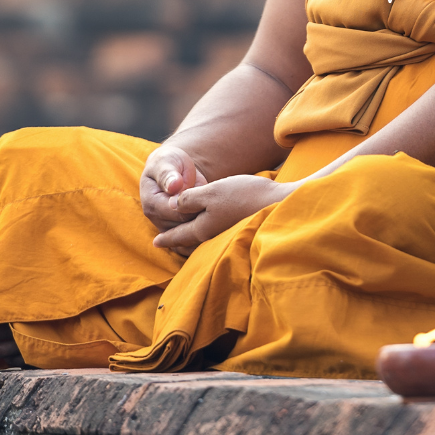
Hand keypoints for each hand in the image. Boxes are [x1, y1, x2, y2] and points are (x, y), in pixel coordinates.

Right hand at [141, 144, 207, 232]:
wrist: (172, 169)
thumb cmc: (170, 163)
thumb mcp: (168, 162)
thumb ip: (168, 174)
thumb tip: (173, 186)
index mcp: (151, 203)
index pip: (176, 213)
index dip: (194, 205)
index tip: (207, 194)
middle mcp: (156, 220)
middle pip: (184, 227)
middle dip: (201, 215)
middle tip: (215, 202)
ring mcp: (166, 228)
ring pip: (190, 235)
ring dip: (204, 224)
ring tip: (215, 207)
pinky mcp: (176, 233)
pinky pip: (193, 239)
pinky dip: (205, 231)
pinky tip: (215, 219)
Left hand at [151, 174, 292, 254]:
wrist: (279, 203)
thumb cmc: (244, 196)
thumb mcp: (211, 191)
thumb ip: (189, 199)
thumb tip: (173, 206)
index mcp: (202, 228)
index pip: (178, 235)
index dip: (166, 237)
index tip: (155, 243)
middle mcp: (213, 236)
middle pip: (191, 241)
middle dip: (178, 242)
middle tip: (167, 243)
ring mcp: (227, 235)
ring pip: (204, 240)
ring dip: (193, 239)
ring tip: (187, 238)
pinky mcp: (240, 229)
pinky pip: (217, 236)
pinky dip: (209, 235)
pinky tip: (214, 228)